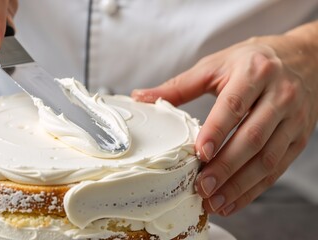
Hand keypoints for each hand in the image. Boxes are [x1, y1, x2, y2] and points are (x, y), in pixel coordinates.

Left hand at [132, 23, 317, 215]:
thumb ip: (179, 86)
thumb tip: (140, 97)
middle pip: (253, 137)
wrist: (302, 59)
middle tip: (202, 187)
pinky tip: (234, 200)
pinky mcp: (299, 137)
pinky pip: (278, 168)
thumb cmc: (250, 62)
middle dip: (226, 166)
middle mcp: (279, 95)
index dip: (217, 131)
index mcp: (254, 73)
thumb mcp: (215, 66)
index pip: (234, 105)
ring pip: (267, 158)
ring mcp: (293, 118)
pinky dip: (255, 189)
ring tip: (215, 201)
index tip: (200, 154)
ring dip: (240, 185)